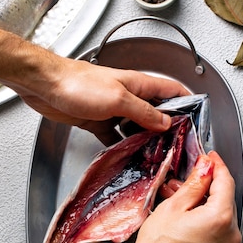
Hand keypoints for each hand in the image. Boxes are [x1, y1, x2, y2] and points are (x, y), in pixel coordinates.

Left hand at [20, 58, 188, 143]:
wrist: (44, 85)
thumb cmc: (79, 84)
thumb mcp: (118, 98)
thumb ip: (143, 112)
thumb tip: (165, 124)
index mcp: (138, 85)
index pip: (171, 91)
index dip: (187, 102)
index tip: (198, 118)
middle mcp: (129, 96)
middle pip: (156, 112)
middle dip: (168, 128)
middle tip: (178, 147)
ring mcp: (114, 110)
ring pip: (137, 127)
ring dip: (145, 140)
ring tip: (155, 158)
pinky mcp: (98, 121)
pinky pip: (116, 137)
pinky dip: (123, 147)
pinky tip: (128, 158)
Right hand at [123, 151, 240, 242]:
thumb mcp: (173, 208)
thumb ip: (194, 184)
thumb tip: (205, 169)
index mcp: (221, 219)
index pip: (225, 181)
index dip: (216, 165)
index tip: (209, 157)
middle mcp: (230, 235)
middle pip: (224, 198)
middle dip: (206, 184)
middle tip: (189, 176)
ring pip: (219, 213)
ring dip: (202, 201)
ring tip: (179, 196)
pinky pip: (217, 230)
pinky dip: (204, 218)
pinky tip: (185, 215)